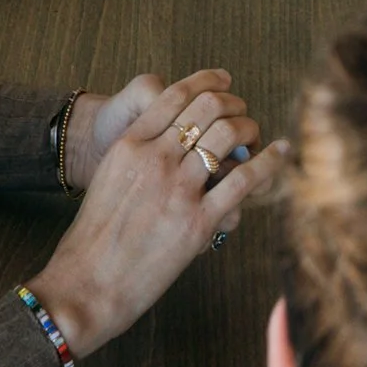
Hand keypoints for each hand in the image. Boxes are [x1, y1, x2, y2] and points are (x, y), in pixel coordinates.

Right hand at [30, 69, 270, 356]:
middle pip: (207, 108)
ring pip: (228, 136)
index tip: (224, 80)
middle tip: (242, 111)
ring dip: (249, 128)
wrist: (85, 286)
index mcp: (129, 145)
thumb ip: (139, 158)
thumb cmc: (93, 241)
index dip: (206, 81)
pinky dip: (269, 162)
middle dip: (232, 103)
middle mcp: (155, 159)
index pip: (175, 95)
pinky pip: (245, 181)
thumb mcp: (108, 181)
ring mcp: (178, 189)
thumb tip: (177, 147)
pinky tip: (281, 152)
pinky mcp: (198, 222)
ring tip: (256, 134)